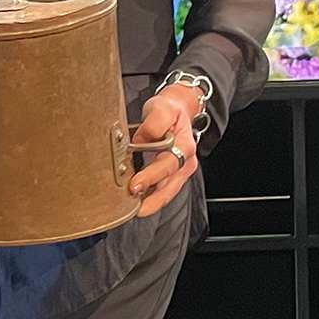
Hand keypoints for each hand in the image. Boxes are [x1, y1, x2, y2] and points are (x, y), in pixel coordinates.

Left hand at [129, 84, 200, 216]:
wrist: (179, 109)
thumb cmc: (169, 110)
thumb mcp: (161, 107)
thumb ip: (153, 122)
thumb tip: (141, 139)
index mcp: (184, 146)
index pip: (167, 166)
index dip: (151, 177)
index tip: (134, 186)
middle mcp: (186, 161)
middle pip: (170, 187)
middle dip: (152, 200)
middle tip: (133, 209)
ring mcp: (181, 170)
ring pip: (167, 192)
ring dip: (151, 203)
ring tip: (132, 211)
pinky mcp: (174, 175)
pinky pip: (163, 190)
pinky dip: (151, 198)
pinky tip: (136, 203)